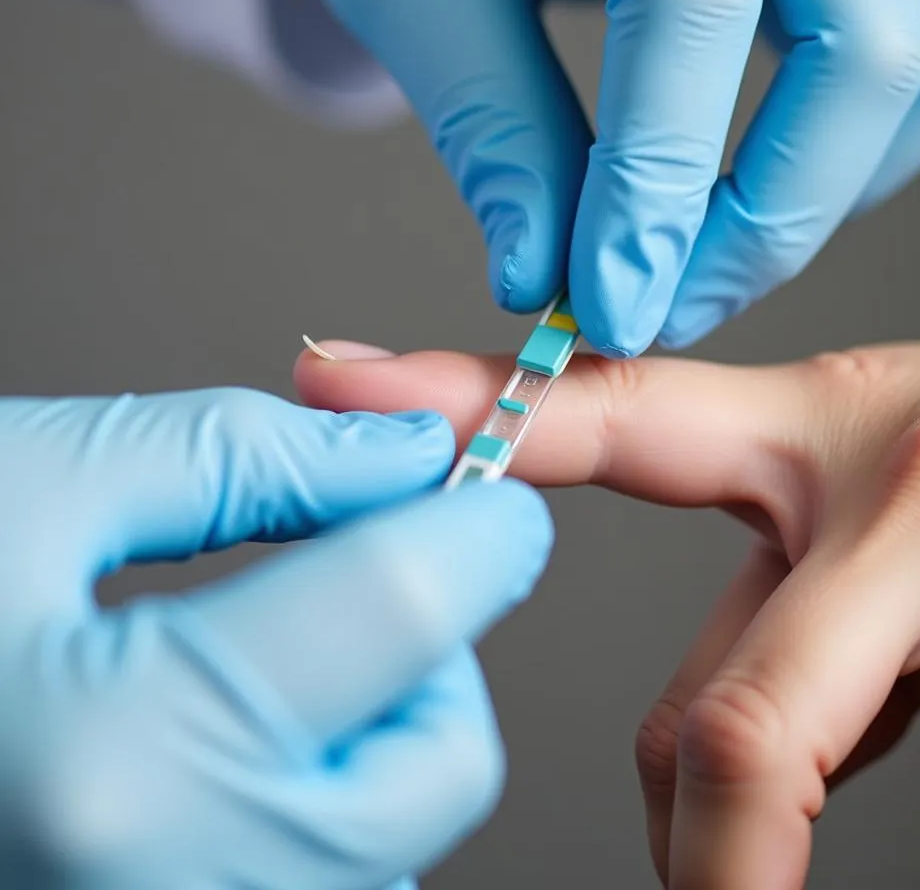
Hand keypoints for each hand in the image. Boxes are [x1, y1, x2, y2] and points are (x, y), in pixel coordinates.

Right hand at [0, 389, 550, 888]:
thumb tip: (394, 452)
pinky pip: (319, 871)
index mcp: (119, 751)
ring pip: (390, 833)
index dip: (476, 528)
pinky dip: (322, 791)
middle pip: (438, 762)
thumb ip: (247, 458)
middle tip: (363, 570)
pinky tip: (235, 725)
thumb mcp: (38, 480)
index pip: (403, 611)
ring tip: (269, 648)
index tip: (493, 494)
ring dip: (382, 724)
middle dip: (432, 650)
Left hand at [236, 0, 919, 352]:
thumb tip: (542, 278)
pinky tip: (754, 200)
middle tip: (657, 310)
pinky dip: (854, 158)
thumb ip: (489, 118)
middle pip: (863, 53)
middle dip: (758, 226)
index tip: (605, 309)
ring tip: (698, 263)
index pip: (698, 4)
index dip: (654, 188)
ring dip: (817, 202)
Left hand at [295, 312, 919, 887]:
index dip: (464, 404)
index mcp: (809, 433)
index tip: (329, 374)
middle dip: (703, 868)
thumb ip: (767, 585)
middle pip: (730, 729)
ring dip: (799, 874)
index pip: (608, 413)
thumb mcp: (869, 457)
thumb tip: (694, 764)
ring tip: (798, 867)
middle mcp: (899, 496)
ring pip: (861, 808)